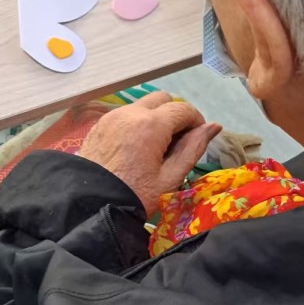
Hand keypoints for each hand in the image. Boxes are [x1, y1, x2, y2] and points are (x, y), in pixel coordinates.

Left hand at [78, 92, 220, 215]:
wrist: (89, 205)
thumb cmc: (134, 195)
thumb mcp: (170, 178)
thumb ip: (193, 148)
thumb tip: (213, 127)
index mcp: (151, 125)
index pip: (183, 109)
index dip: (196, 121)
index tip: (197, 138)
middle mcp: (130, 113)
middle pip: (162, 99)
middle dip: (175, 114)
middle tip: (177, 141)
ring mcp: (112, 116)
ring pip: (142, 105)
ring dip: (155, 117)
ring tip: (156, 147)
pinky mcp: (99, 124)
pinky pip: (125, 114)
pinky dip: (136, 123)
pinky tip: (136, 148)